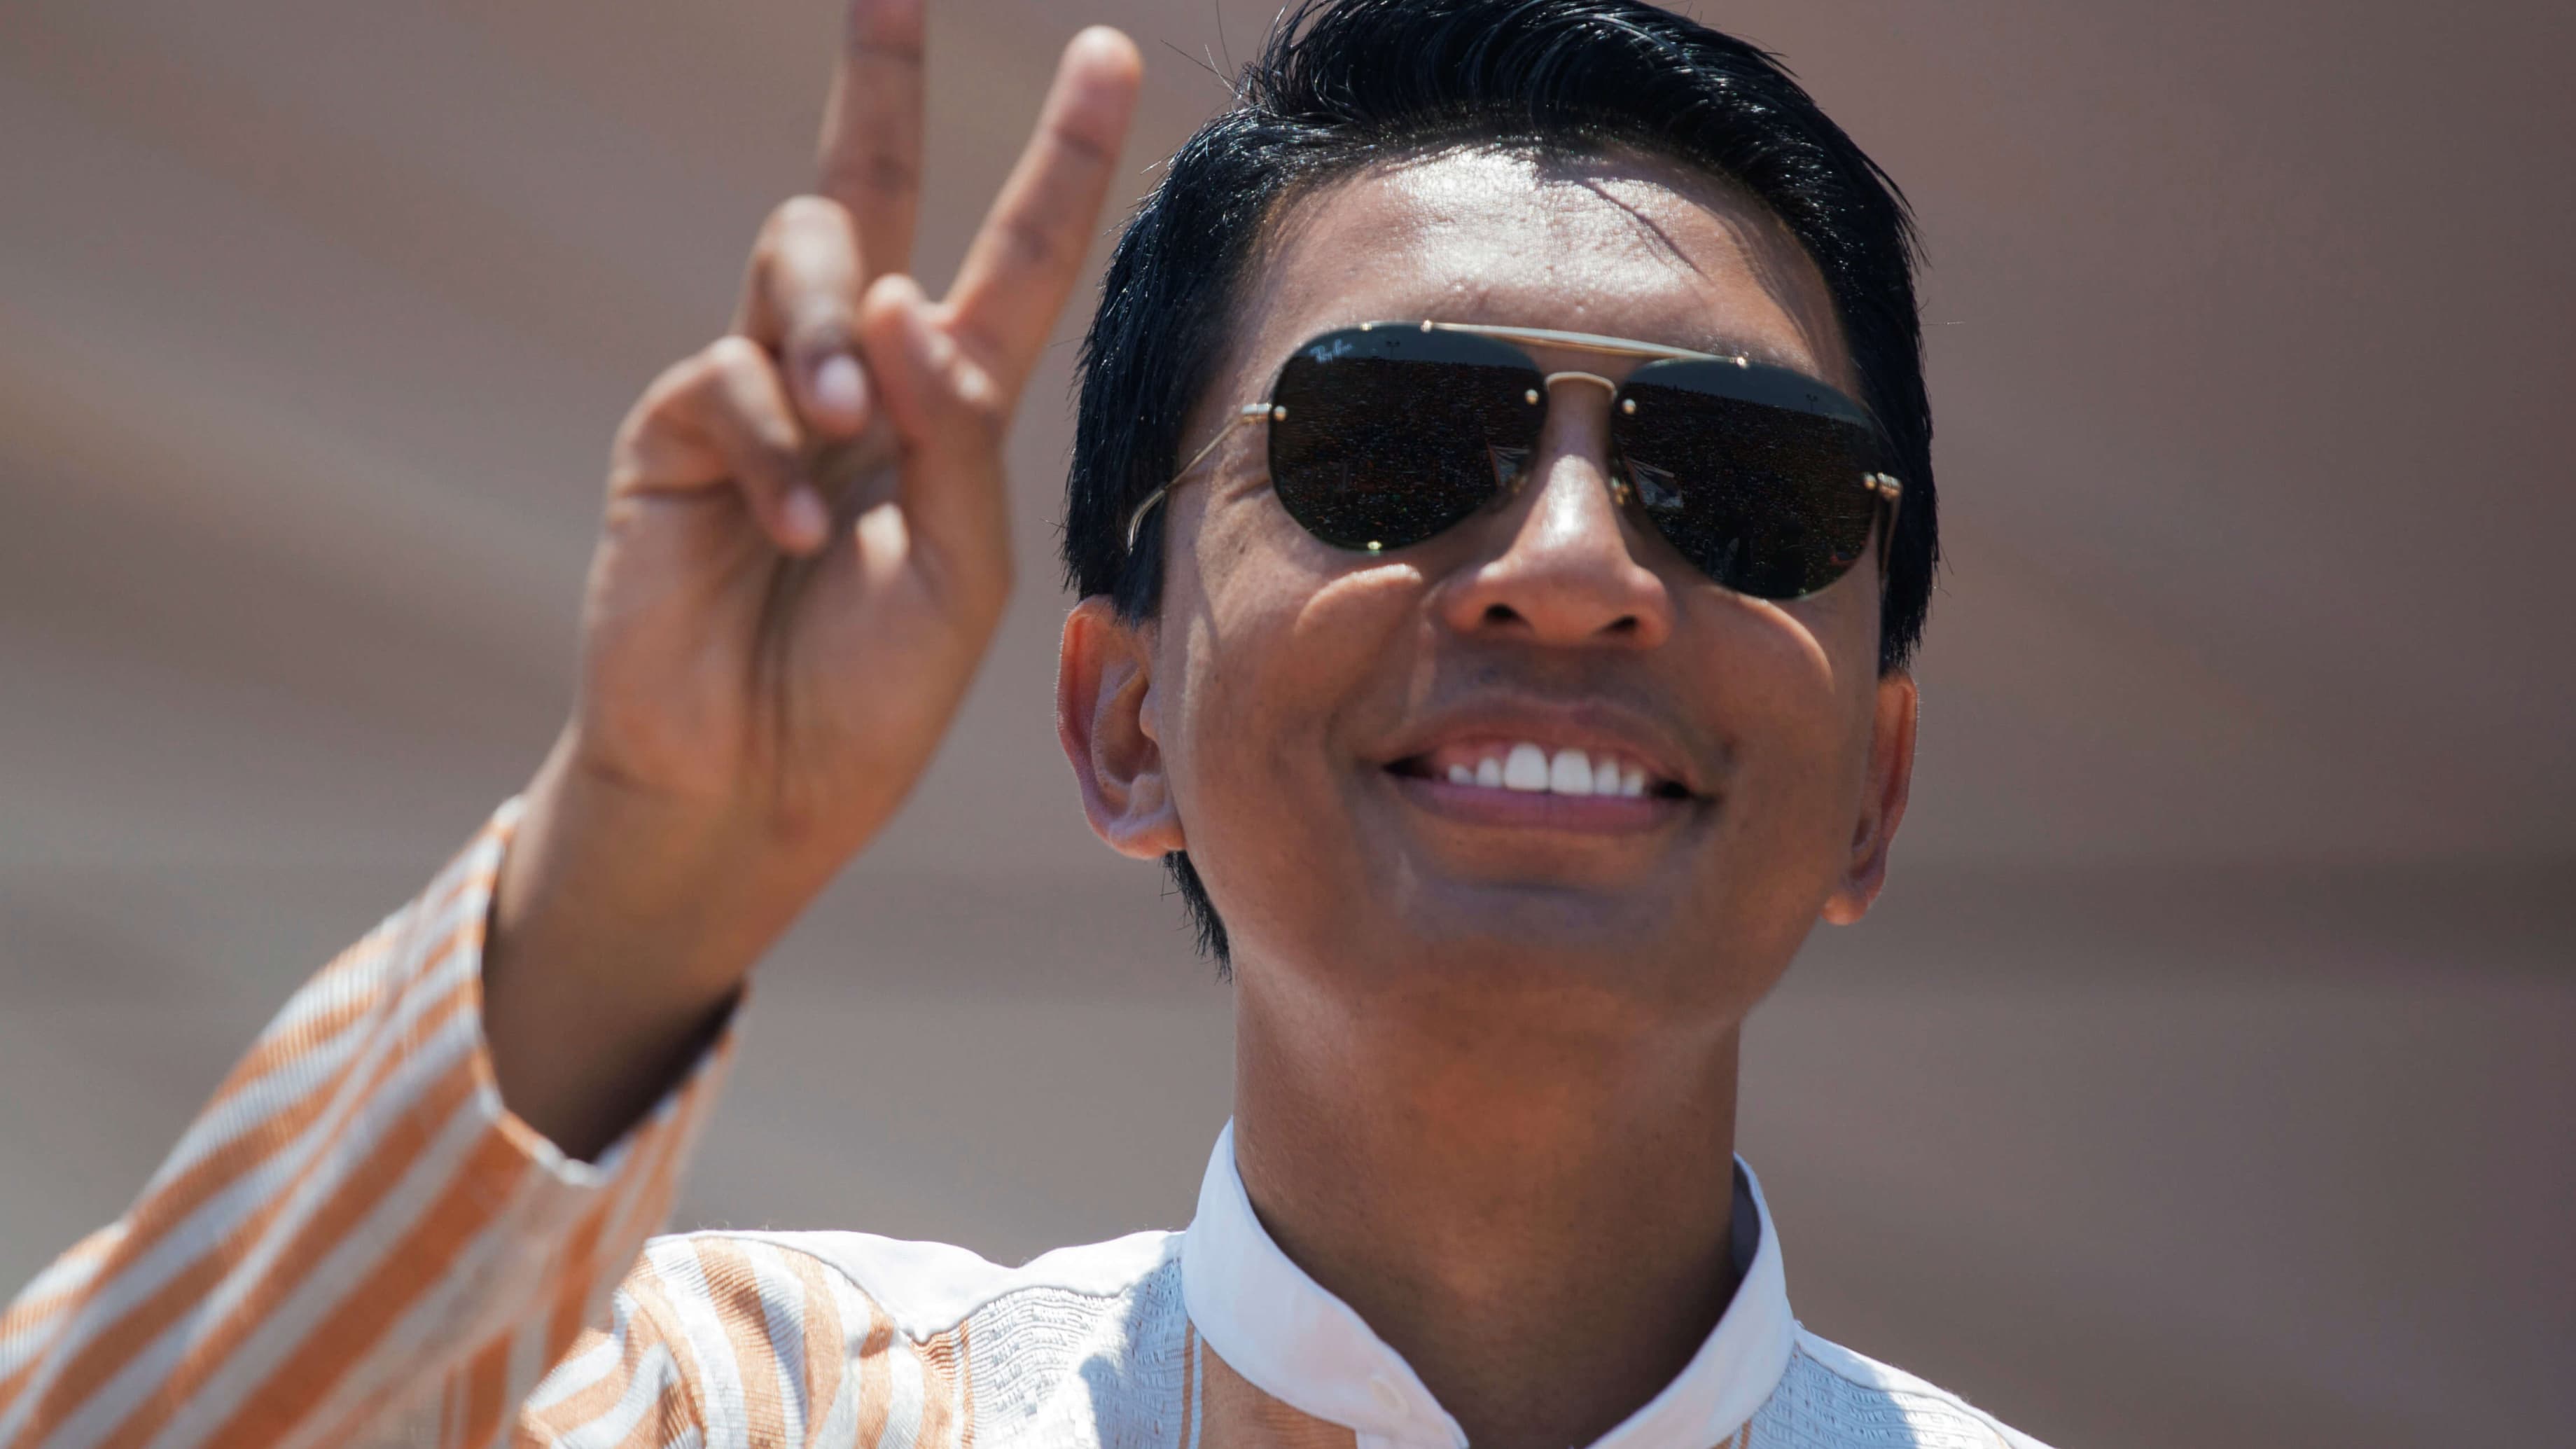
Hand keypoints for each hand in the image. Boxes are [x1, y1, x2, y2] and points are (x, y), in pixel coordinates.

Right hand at [485, 0, 1142, 1155]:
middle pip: (869, 192)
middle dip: (879, 83)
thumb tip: (902, 295)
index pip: (1013, 260)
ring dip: (829, 326)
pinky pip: (729, 377)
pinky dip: (769, 450)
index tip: (1108, 56)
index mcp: (948, 410)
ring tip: (844, 428)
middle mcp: (855, 378)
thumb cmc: (869, 697)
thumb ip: (957, 436)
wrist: (752, 787)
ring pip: (801, 260)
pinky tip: (785, 536)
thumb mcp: (963, 574)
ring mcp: (760, 394)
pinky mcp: (677, 430)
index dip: (1060, 162)